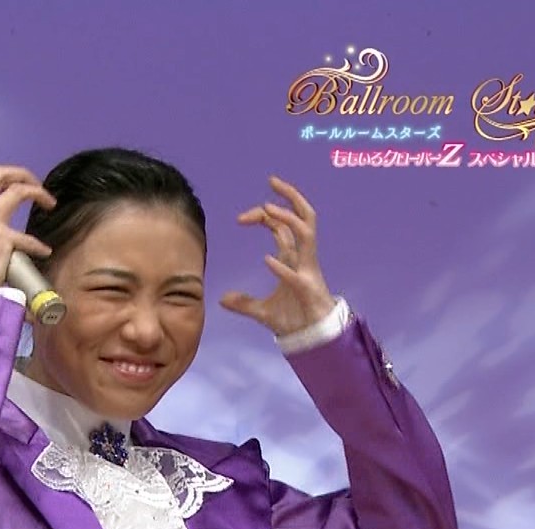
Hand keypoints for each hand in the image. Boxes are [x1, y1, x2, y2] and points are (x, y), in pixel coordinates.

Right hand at [0, 165, 55, 286]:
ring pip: (17, 189)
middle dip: (21, 173)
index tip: (13, 185)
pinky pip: (28, 237)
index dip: (0, 177)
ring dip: (38, 193)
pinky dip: (39, 245)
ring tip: (49, 202)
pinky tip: (44, 251)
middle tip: (35, 184)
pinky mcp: (1, 237)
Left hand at [221, 176, 336, 334]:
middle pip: (303, 218)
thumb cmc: (294, 320)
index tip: (241, 217)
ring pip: (307, 234)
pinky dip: (281, 266)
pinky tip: (267, 259)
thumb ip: (243, 302)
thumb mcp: (262, 310)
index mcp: (293, 258)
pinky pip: (296, 274)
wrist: (312, 340)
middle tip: (272, 181)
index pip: (282, 226)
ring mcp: (308, 272)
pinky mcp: (308, 290)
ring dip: (289, 219)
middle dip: (290, 197)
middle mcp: (303, 259)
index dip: (264, 214)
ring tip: (269, 209)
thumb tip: (222, 298)